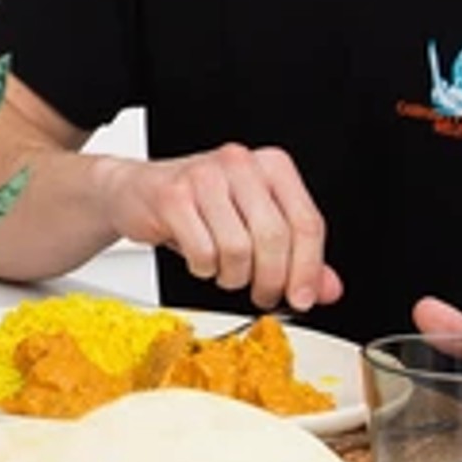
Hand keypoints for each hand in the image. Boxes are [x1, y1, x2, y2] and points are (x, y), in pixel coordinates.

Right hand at [98, 143, 341, 311]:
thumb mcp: (254, 227)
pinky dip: (203, 268)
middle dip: (271, 280)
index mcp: (271, 166)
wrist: (135, 192)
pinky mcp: (173, 196)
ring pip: (238, 249)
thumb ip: (295, 256)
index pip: (307, 222)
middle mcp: (241, 163)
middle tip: (263, 295)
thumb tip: (326, 289)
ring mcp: (205, 176)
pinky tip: (200, 259)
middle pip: (275, 238)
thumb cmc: (199, 208)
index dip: (309, 268)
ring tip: (225, 271)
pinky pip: (203, 251)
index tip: (303, 298)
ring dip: (233, 276)